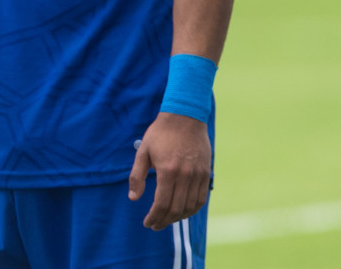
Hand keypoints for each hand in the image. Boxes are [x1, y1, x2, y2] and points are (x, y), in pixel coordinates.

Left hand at [128, 112, 211, 230]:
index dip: (154, 217)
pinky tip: (182, 211)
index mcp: (168, 171)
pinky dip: (192, 209)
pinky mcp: (206, 172)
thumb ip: (137, 176)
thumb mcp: (143, 151)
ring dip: (177, 218)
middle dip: (164, 221)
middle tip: (155, 225)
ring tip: (167, 219)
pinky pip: (201, 198)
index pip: (162, 204)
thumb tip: (133, 198)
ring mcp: (198, 174)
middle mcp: (185, 175)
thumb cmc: (161, 133)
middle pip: (176, 209)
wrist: (185, 115)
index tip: (147, 223)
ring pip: (190, 207)